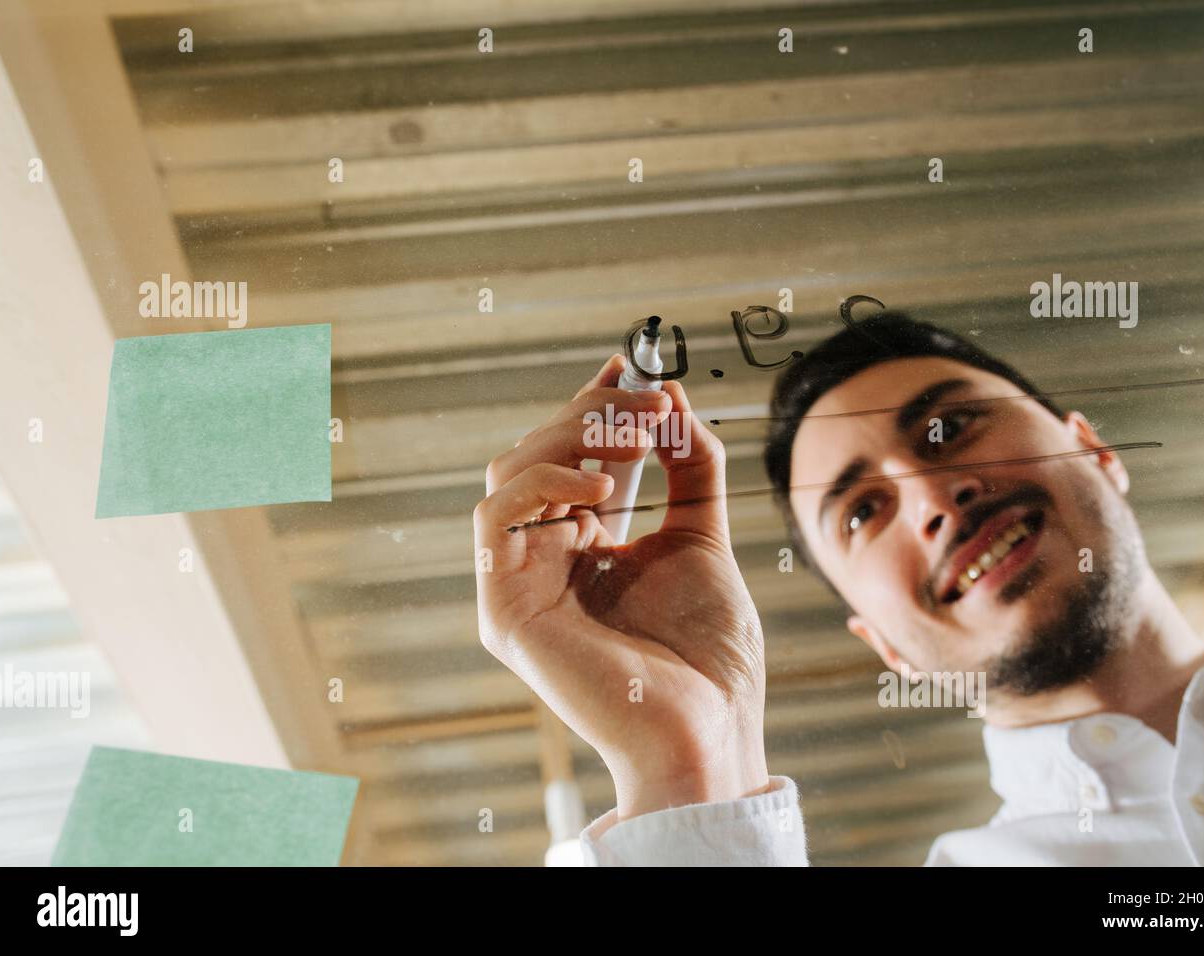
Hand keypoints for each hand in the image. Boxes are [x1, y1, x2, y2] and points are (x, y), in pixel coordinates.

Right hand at [474, 355, 769, 818]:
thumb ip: (690, 469)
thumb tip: (673, 397)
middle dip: (594, 412)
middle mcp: (545, 558)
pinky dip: (540, 482)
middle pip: (537, 452)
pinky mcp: (503, 609)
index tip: (631, 360)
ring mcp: (519, 583)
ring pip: (509, 471)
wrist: (710, 726)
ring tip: (634, 435)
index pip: (572, 456)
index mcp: (587, 545)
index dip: (594, 404)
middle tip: (653, 400)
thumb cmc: (710, 652)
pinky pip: (493, 518)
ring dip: (569, 435)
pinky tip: (597, 488)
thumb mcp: (703, 538)